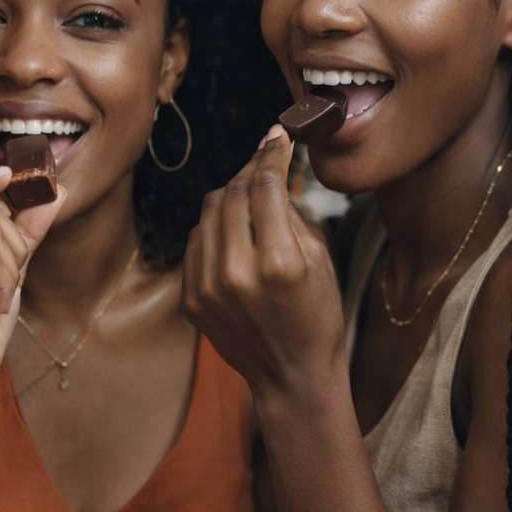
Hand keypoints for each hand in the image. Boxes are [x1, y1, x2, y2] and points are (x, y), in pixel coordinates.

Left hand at [183, 126, 345, 396]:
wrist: (291, 375)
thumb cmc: (317, 314)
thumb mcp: (320, 259)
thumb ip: (289, 211)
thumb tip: (269, 165)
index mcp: (279, 262)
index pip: (266, 186)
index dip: (272, 153)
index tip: (278, 136)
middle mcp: (237, 273)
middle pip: (233, 193)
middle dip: (250, 171)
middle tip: (265, 161)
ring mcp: (208, 287)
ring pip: (209, 211)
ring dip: (231, 195)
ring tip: (252, 196)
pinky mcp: (191, 298)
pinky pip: (196, 240)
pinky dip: (215, 227)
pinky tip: (234, 231)